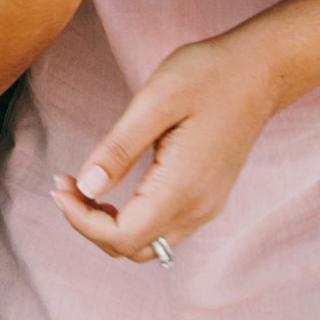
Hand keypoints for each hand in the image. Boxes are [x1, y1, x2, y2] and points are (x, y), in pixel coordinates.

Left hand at [50, 36, 273, 263]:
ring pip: (149, 244)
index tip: (59, 186)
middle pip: (132, 249)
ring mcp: (207, 206)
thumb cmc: (207, 75)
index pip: (122, 236)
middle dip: (89, 226)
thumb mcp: (154, 101)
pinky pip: (164, 229)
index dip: (81, 221)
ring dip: (110, 226)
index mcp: (182, 188)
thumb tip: (87, 187)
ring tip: (83, 188)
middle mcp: (198, 208)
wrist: (260, 70)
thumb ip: (119, 149)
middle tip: (64, 186)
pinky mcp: (209, 197)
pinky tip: (114, 190)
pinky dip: (132, 220)